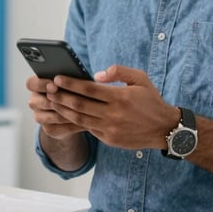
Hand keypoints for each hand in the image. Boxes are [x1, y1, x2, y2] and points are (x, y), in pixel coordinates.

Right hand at [25, 75, 86, 139]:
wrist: (70, 109)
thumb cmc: (70, 88)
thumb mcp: (67, 82)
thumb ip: (67, 79)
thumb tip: (77, 78)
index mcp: (35, 85)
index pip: (31, 84)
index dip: (41, 85)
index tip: (55, 86)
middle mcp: (34, 102)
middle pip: (39, 102)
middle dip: (55, 101)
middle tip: (69, 100)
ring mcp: (40, 117)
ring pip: (51, 116)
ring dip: (67, 113)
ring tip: (83, 111)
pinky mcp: (49, 129)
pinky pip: (60, 128)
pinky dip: (72, 125)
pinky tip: (85, 122)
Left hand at [48, 64, 179, 149]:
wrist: (164, 128)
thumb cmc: (151, 100)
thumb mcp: (140, 78)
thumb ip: (118, 71)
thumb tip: (96, 75)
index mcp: (120, 97)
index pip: (89, 89)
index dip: (71, 83)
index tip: (58, 78)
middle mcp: (113, 114)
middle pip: (80, 105)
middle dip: (61, 96)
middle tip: (49, 90)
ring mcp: (110, 129)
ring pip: (80, 119)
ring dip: (64, 110)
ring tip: (53, 102)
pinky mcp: (109, 139)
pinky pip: (89, 129)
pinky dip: (76, 121)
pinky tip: (67, 114)